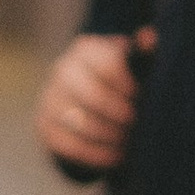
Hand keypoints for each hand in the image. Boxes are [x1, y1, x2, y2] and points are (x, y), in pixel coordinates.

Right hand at [34, 28, 152, 172]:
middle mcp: (62, 71)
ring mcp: (49, 99)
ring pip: (81, 123)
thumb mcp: (129, 60)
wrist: (83, 96)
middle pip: (93, 96)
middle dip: (120, 115)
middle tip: (138, 126)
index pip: (107, 66)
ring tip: (131, 143)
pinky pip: (69, 144)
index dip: (129, 86)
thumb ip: (142, 51)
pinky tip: (116, 157)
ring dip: (110, 136)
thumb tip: (150, 38)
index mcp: (86, 50)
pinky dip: (96, 154)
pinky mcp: (44, 125)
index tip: (143, 100)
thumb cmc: (117, 77)